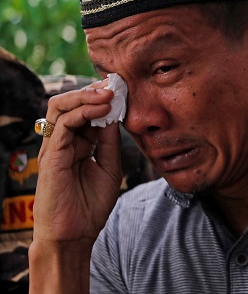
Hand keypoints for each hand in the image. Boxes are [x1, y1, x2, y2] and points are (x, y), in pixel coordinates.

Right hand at [33, 80, 122, 245]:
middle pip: (71, 103)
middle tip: (117, 85)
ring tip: (109, 93)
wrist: (75, 235)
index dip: (105, 98)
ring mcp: (55, 147)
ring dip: (86, 95)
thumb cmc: (90, 206)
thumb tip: (115, 113)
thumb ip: (110, 141)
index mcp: (78, 143)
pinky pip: (62, 124)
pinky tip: (102, 108)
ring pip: (61, 107)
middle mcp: (64, 141)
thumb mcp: (110, 167)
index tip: (125, 88)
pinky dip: (82, 111)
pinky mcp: (50, 155)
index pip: (87, 111)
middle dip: (94, 90)